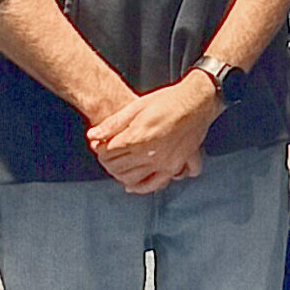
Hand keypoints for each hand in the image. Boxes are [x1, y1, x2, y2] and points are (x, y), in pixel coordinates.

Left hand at [87, 75, 219, 192]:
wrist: (196, 104)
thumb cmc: (169, 102)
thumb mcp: (137, 107)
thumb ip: (113, 123)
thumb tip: (93, 135)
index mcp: (137, 137)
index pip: (108, 152)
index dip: (100, 149)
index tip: (100, 145)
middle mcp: (149, 154)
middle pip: (117, 167)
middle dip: (108, 162)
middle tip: (107, 155)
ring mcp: (162, 163)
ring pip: (132, 179)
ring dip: (120, 175)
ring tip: (118, 167)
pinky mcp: (174, 167)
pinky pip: (154, 185)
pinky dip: (141, 187)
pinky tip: (134, 184)